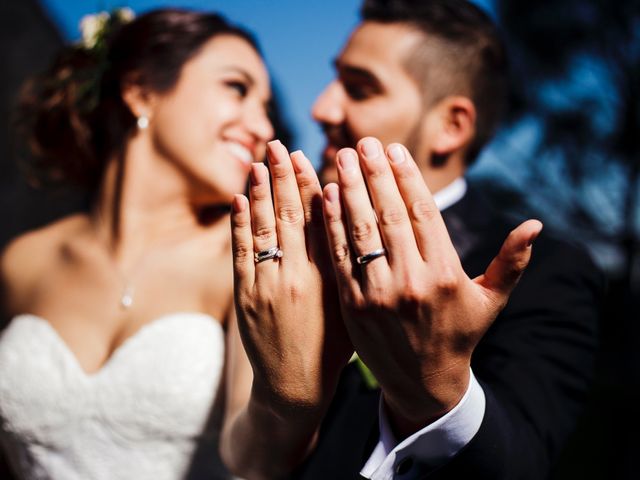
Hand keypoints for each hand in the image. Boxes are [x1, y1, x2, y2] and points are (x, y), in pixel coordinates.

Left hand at [231, 140, 351, 414]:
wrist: (294, 387)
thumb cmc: (333, 348)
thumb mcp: (350, 306)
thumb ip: (347, 266)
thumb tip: (343, 222)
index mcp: (329, 276)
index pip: (318, 219)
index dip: (309, 186)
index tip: (304, 158)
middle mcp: (297, 275)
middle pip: (288, 215)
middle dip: (281, 177)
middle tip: (277, 145)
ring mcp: (267, 285)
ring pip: (262, 228)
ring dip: (258, 192)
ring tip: (257, 162)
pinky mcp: (246, 296)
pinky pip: (241, 252)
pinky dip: (239, 224)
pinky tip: (239, 200)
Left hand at [322, 137, 541, 437]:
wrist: (423, 382)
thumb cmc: (459, 334)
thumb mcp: (490, 300)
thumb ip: (510, 262)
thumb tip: (535, 225)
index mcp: (445, 274)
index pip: (423, 213)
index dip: (407, 177)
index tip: (395, 150)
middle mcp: (411, 281)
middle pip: (389, 215)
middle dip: (375, 174)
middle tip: (364, 142)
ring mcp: (378, 294)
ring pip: (361, 231)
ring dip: (349, 190)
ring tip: (342, 158)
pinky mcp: (352, 305)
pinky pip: (340, 257)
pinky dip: (332, 225)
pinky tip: (326, 196)